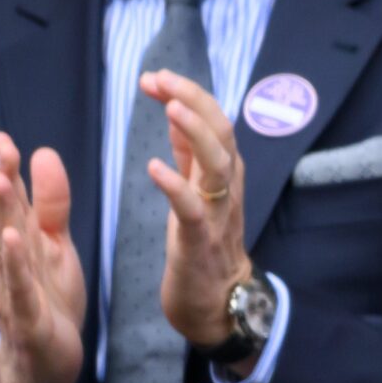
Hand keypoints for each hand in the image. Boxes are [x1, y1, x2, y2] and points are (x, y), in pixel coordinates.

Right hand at [0, 132, 85, 382]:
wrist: (45, 362)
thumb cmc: (47, 298)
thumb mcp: (55, 247)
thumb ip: (51, 205)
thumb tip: (43, 154)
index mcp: (18, 243)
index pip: (9, 201)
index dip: (5, 169)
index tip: (3, 136)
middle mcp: (8, 262)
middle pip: (2, 216)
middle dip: (1, 181)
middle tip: (0, 145)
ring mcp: (14, 290)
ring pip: (6, 248)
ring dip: (1, 214)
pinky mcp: (28, 318)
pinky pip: (19, 289)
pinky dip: (15, 265)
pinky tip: (11, 241)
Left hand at [139, 70, 253, 347]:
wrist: (218, 305)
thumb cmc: (205, 247)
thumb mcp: (198, 192)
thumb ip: (190, 153)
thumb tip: (180, 110)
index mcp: (223, 175)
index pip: (215, 122)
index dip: (189, 95)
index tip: (155, 77)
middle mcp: (227, 190)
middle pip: (222, 134)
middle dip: (194, 101)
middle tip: (162, 79)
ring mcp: (217, 215)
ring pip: (218, 165)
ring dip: (196, 134)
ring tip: (172, 108)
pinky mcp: (201, 242)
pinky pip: (192, 210)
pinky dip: (175, 185)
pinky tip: (154, 167)